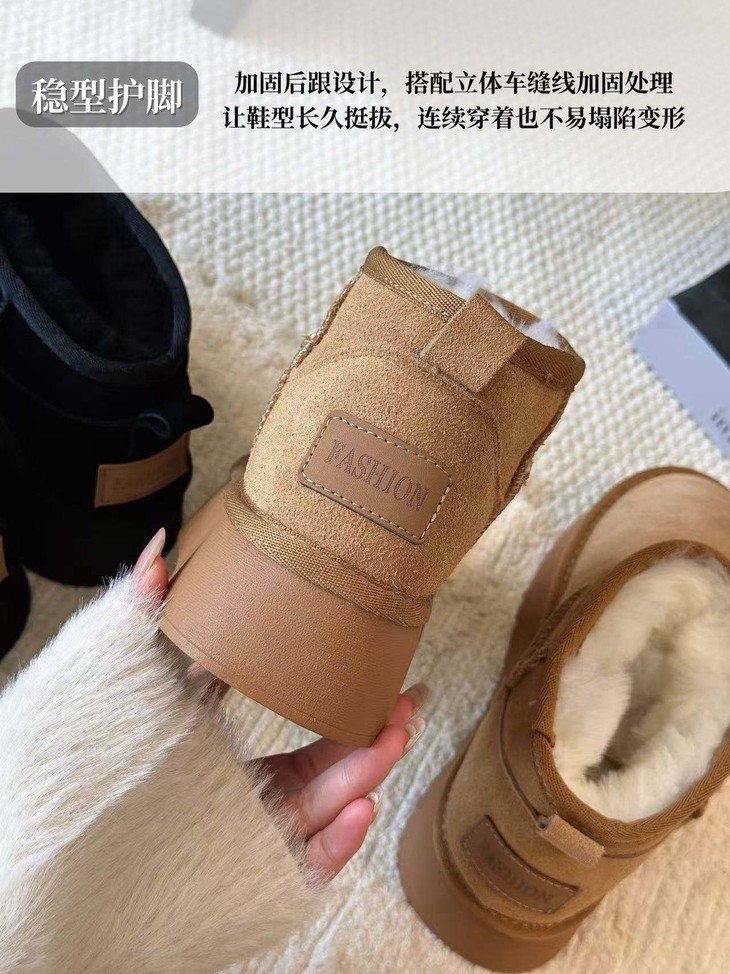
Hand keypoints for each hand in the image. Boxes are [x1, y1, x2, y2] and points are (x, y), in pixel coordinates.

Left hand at [135, 529, 428, 881]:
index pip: (311, 738)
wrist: (72, 827)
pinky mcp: (254, 873)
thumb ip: (146, 615)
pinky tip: (363, 807)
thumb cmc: (111, 749)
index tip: (395, 682)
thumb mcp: (138, 678)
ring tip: (394, 737)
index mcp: (239, 762)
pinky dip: (339, 842)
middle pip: (331, 771)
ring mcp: (257, 837)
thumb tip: (158, 549)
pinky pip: (306, 865)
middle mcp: (256, 800)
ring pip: (327, 810)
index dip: (354, 711)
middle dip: (377, 738)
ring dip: (367, 775)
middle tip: (410, 704)